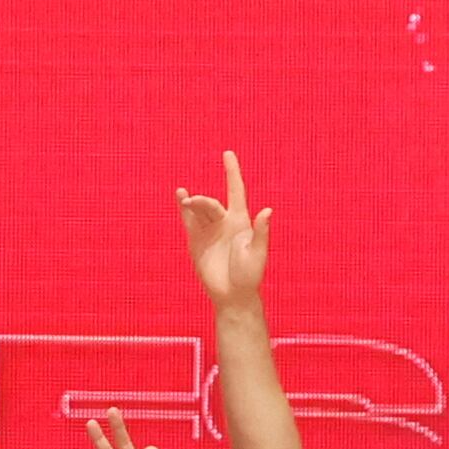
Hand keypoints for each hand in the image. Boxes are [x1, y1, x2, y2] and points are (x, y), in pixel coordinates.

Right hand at [177, 152, 271, 311]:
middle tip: (192, 202)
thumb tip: (268, 210)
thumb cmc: (249, 275)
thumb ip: (261, 232)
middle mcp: (224, 222)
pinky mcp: (196, 242)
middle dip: (203, 201)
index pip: (236, 190)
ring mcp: (209, 231)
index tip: (227, 154)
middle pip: (211, 204)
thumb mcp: (258, 253)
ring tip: (185, 197)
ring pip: (199, 210)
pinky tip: (180, 196)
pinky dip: (183, 209)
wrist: (232, 294)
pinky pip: (189, 222)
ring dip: (193, 203)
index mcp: (241, 221)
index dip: (232, 172)